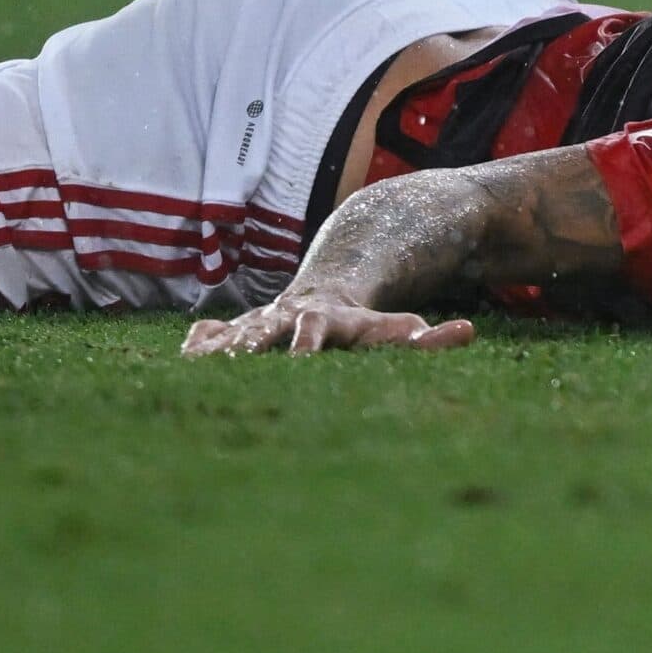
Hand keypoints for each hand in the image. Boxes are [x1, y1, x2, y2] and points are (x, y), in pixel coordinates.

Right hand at [181, 291, 476, 356]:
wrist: (330, 286)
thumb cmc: (366, 322)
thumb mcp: (398, 329)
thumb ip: (430, 337)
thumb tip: (468, 332)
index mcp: (321, 319)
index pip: (312, 331)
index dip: (306, 343)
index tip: (300, 357)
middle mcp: (284, 317)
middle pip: (262, 330)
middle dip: (246, 346)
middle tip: (229, 364)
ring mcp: (259, 323)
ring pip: (232, 335)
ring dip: (214, 350)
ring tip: (191, 366)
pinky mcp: (239, 331)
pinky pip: (213, 335)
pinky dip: (200, 344)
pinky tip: (184, 357)